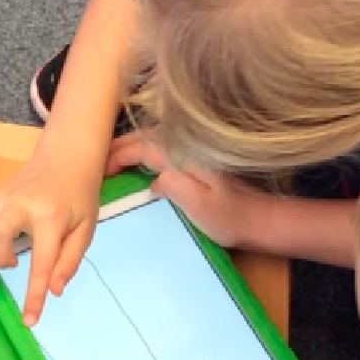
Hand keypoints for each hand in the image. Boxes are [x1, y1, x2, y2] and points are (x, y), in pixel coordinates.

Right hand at [0, 154, 100, 324]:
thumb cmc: (80, 197)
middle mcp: (22, 205)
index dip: (34, 295)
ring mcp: (3, 196)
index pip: (42, 262)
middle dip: (0, 259)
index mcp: (52, 217)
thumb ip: (69, 261)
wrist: (68, 157)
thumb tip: (54, 291)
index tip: (29, 321)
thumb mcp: (86, 229)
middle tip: (15, 261)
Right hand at [105, 133, 274, 248]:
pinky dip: (145, 153)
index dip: (120, 155)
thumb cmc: (231, 218)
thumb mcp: (200, 206)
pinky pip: (164, 150)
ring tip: (112, 161)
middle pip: (148, 138)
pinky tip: (139, 165)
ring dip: (132, 147)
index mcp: (187, 156)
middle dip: (121, 146)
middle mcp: (189, 149)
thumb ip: (175, 186)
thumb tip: (153, 179)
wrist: (261, 221)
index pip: (145, 147)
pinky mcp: (197, 163)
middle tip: (99, 162)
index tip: (101, 169)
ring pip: (155, 142)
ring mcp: (194, 154)